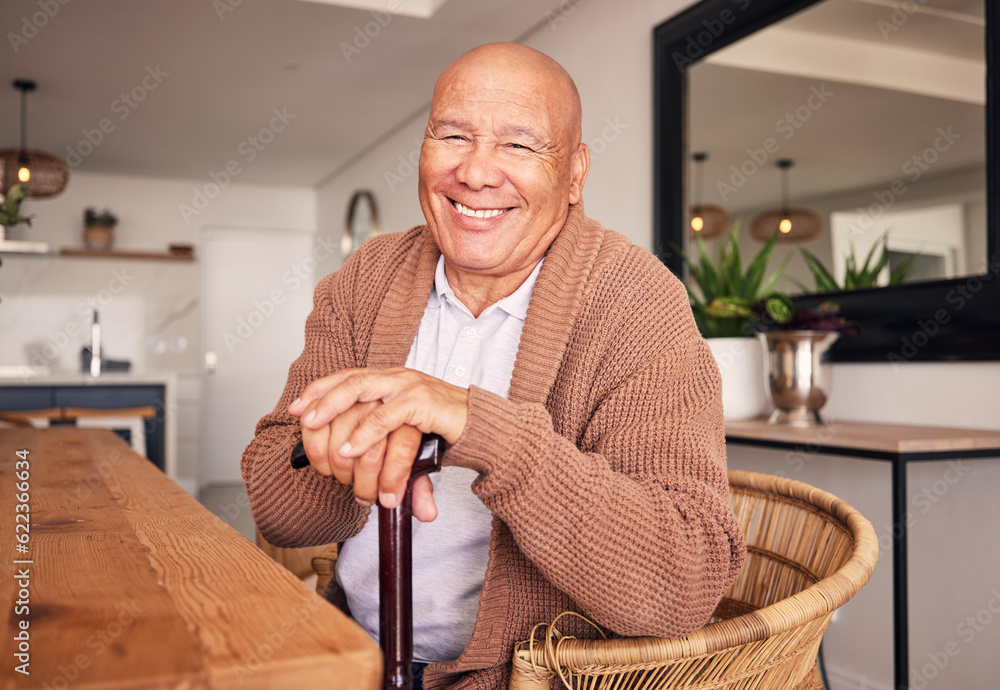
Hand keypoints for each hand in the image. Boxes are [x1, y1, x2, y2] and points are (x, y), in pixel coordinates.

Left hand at [288, 367, 467, 512]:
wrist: (485, 429)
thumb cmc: (445, 431)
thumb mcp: (406, 439)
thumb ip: (381, 452)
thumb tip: (353, 471)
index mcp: (391, 379)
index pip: (348, 376)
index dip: (319, 389)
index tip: (295, 408)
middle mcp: (397, 377)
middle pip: (349, 378)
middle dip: (321, 397)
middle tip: (300, 419)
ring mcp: (409, 386)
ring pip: (361, 389)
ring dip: (334, 409)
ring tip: (314, 428)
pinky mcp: (423, 402)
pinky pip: (386, 416)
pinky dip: (364, 434)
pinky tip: (350, 449)